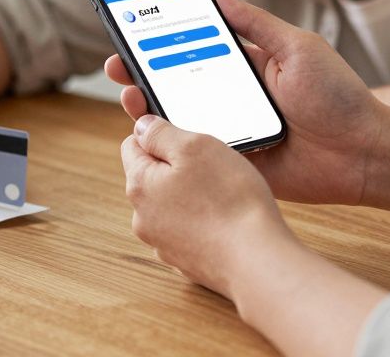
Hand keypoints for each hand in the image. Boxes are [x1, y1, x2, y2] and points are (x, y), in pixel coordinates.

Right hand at [106, 0, 386, 205]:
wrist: (365, 154)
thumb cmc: (340, 97)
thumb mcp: (299, 48)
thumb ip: (257, 25)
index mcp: (247, 66)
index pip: (194, 47)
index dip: (163, 39)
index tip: (133, 27)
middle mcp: (233, 97)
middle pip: (176, 82)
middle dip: (142, 72)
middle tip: (118, 64)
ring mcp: (231, 130)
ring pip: (180, 118)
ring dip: (150, 107)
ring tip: (131, 96)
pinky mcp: (234, 162)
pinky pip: (196, 155)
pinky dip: (172, 145)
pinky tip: (153, 134)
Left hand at [122, 114, 294, 298]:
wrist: (256, 260)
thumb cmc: (229, 199)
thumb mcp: (195, 146)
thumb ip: (160, 133)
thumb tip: (141, 127)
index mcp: (139, 185)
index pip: (132, 145)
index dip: (159, 136)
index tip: (186, 139)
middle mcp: (142, 218)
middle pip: (152, 177)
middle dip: (177, 167)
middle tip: (212, 167)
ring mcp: (163, 244)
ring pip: (171, 205)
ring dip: (190, 196)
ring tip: (223, 196)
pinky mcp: (185, 262)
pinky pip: (188, 231)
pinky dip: (202, 223)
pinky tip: (226, 221)